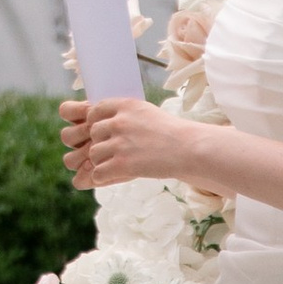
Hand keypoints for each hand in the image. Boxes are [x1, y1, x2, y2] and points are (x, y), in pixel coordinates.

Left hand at [61, 94, 180, 190]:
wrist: (189, 149)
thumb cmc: (171, 133)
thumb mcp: (147, 113)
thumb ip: (125, 115)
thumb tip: (102, 122)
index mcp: (125, 106)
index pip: (95, 110)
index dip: (96, 122)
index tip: (104, 131)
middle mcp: (119, 122)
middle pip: (93, 133)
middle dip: (101, 143)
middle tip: (115, 151)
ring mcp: (120, 144)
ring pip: (93, 154)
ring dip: (102, 161)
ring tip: (117, 164)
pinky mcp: (122, 165)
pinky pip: (98, 173)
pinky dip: (103, 177)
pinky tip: (115, 175)